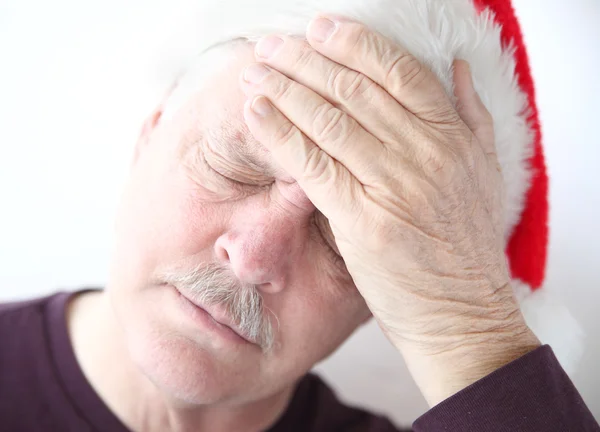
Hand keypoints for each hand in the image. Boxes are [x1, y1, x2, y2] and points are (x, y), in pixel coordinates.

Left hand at [239, 16, 539, 404]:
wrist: (462, 313)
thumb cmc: (467, 248)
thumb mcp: (486, 174)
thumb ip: (471, 116)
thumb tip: (456, 66)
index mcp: (453, 138)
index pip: (399, 73)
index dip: (356, 44)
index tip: (322, 29)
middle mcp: (425, 154)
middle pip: (356, 90)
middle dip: (307, 61)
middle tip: (272, 46)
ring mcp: (394, 186)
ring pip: (331, 121)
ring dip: (286, 90)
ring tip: (256, 72)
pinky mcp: (363, 220)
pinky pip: (313, 165)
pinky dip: (281, 134)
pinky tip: (257, 113)